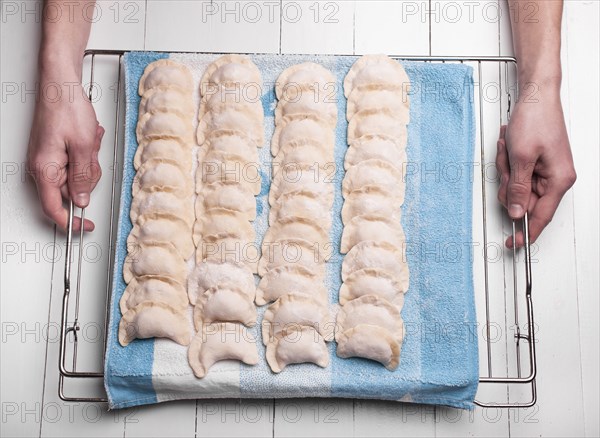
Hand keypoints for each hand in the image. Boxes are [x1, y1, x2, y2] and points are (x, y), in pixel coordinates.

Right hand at [27, 75, 103, 231]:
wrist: (61, 85)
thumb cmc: (67, 109)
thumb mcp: (84, 147)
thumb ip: (83, 177)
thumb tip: (81, 200)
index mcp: (45, 169)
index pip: (53, 208)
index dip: (70, 222)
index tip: (85, 227)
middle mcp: (42, 167)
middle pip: (71, 191)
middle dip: (89, 176)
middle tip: (93, 156)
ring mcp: (48, 159)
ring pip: (77, 176)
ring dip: (89, 162)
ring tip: (89, 142)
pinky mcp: (55, 152)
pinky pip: (75, 163)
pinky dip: (86, 153)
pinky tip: (88, 139)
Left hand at [496, 87, 575, 247]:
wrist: (536, 96)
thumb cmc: (535, 120)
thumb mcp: (520, 158)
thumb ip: (517, 189)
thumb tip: (514, 212)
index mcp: (559, 180)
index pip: (540, 216)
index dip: (525, 231)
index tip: (513, 244)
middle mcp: (555, 179)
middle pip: (522, 199)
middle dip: (508, 182)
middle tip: (508, 162)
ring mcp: (545, 171)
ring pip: (515, 186)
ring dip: (506, 169)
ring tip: (509, 148)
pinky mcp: (536, 164)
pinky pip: (515, 173)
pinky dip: (507, 161)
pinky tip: (508, 146)